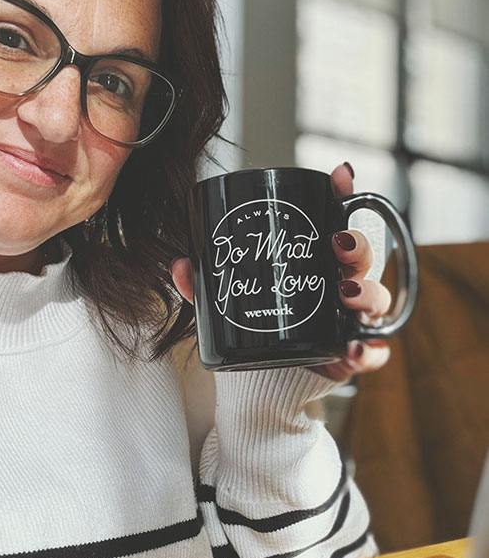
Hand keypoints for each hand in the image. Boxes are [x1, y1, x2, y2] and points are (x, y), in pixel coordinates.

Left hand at [171, 163, 390, 382]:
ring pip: (376, 300)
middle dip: (358, 247)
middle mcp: (339, 287)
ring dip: (368, 292)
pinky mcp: (351, 355)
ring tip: (346, 292)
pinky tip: (354, 349)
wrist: (259, 382)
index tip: (340, 175)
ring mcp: (349, 321)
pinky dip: (370, 351)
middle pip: (362, 259)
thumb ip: (202, 285)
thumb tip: (179, 266)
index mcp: (314, 265)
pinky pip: (374, 352)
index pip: (335, 224)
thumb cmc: (252, 331)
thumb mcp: (226, 303)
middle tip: (338, 245)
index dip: (344, 195)